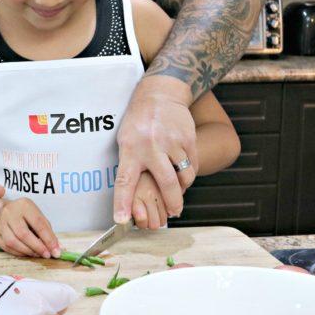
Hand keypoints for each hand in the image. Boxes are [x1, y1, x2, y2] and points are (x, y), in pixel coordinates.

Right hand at [0, 198, 60, 257]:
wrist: (3, 209)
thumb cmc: (24, 214)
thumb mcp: (38, 217)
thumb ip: (48, 232)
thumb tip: (59, 249)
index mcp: (24, 205)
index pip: (39, 224)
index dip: (49, 239)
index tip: (56, 251)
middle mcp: (10, 212)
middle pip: (24, 234)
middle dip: (38, 247)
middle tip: (47, 255)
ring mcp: (0, 223)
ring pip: (13, 242)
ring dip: (28, 251)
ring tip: (37, 255)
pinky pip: (6, 247)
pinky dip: (19, 253)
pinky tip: (27, 254)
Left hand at [113, 78, 196, 223]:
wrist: (160, 94)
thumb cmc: (138, 122)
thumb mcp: (125, 140)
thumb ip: (130, 165)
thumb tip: (130, 197)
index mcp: (130, 148)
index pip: (124, 180)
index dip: (122, 202)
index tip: (122, 220)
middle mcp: (152, 145)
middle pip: (166, 183)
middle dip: (172, 203)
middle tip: (172, 214)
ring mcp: (172, 141)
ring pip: (184, 176)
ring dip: (182, 188)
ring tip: (177, 190)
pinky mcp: (188, 138)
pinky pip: (193, 165)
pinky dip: (189, 173)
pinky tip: (183, 172)